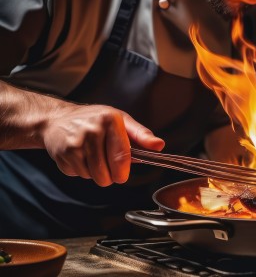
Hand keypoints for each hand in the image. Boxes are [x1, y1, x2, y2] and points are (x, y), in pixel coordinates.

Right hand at [43, 104, 164, 185]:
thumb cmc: (95, 120)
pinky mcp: (62, 154)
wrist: (57, 119)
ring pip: (92, 176)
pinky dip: (81, 171)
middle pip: (106, 173)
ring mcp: (75, 143)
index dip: (123, 171)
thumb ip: (141, 135)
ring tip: (92, 157)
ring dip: (95, 173)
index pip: (121, 157)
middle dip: (110, 175)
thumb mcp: (121, 121)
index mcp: (110, 121)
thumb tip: (159, 146)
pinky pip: (78, 175)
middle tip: (107, 165)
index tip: (122, 174)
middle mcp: (92, 130)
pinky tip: (79, 156)